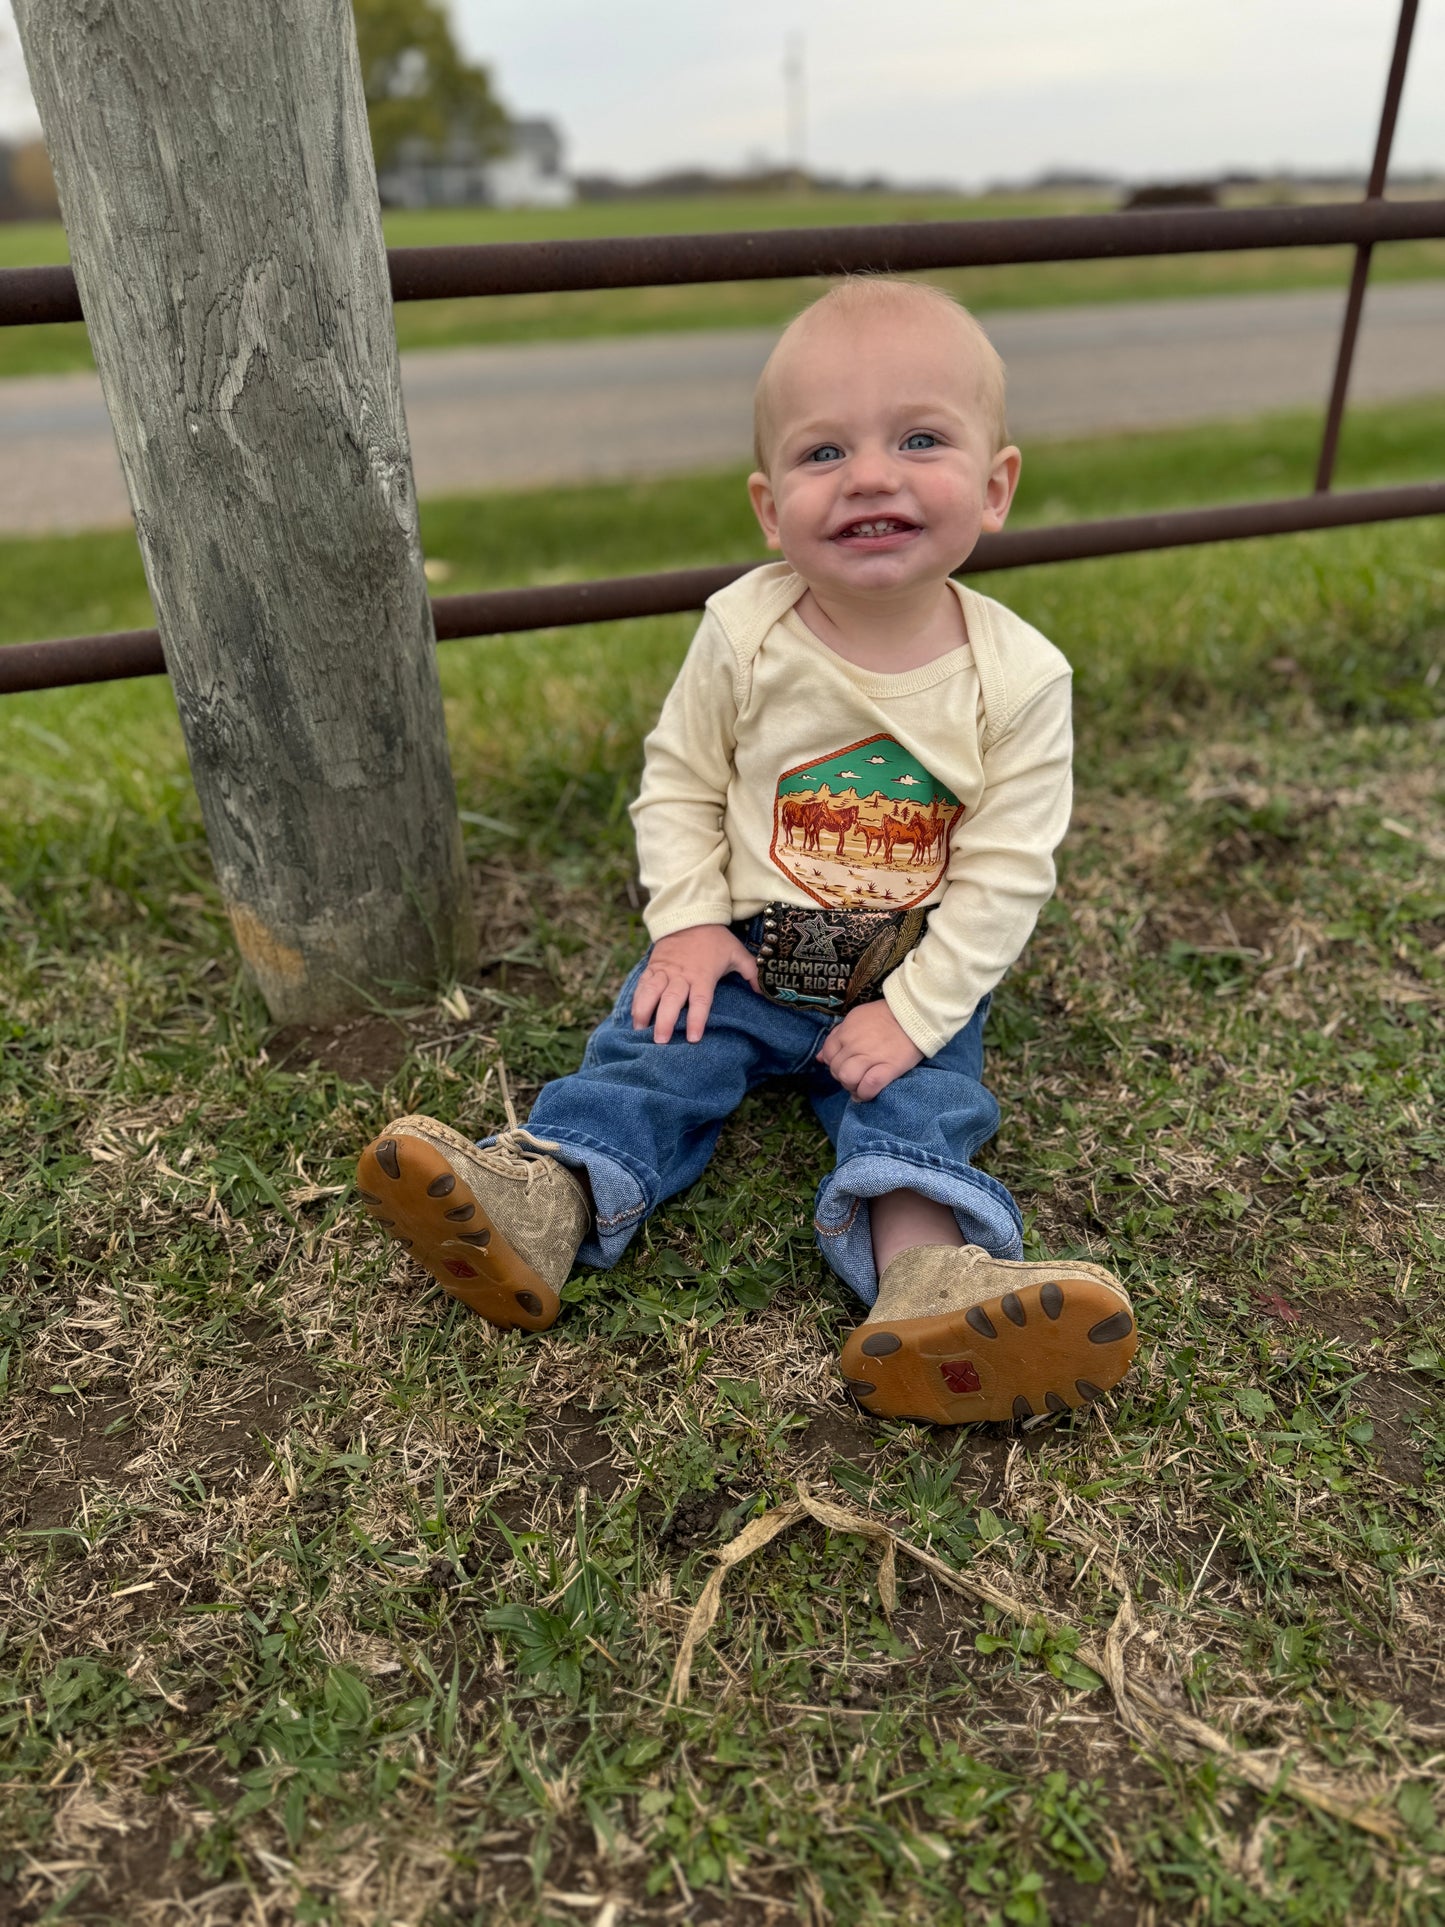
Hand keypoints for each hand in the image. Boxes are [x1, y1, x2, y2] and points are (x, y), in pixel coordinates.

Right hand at [630, 925, 760, 1043]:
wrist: (690, 915)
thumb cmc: (715, 938)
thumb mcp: (737, 952)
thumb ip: (751, 972)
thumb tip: (764, 992)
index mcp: (703, 974)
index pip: (700, 1000)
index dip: (696, 1019)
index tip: (692, 1038)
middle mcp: (681, 975)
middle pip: (671, 1000)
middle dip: (664, 1021)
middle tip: (660, 1041)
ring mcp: (664, 971)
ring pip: (651, 992)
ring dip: (644, 1012)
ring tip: (640, 1031)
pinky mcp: (653, 967)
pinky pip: (642, 985)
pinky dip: (636, 1000)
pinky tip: (633, 1017)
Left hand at [816, 1000, 922, 1100]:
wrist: (915, 1014)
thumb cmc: (886, 1016)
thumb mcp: (856, 1019)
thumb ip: (837, 1036)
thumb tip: (820, 1058)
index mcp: (846, 1031)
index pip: (828, 1055)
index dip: (834, 1064)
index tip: (846, 1066)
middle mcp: (854, 1044)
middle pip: (836, 1070)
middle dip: (843, 1077)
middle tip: (856, 1077)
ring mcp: (871, 1056)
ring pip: (848, 1078)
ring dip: (852, 1086)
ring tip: (860, 1085)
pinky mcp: (889, 1067)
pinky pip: (869, 1086)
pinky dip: (865, 1093)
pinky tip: (868, 1093)